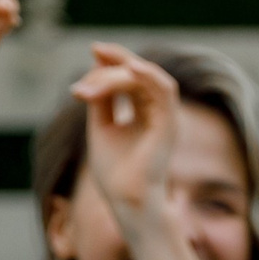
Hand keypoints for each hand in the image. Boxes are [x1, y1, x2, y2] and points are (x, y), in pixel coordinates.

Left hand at [69, 43, 181, 235]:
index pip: (130, 78)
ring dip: (121, 70)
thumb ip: (101, 99)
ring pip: (147, 77)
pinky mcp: (169, 125)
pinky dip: (149, 75)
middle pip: (138, 73)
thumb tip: (95, 68)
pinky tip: (130, 67)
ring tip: (99, 67)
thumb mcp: (101, 126)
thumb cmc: (114, 171)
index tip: (89, 59)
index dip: (110, 64)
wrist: (125, 200)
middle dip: (112, 63)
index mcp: (144, 112)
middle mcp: (158, 112)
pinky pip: (165, 91)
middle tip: (89, 67)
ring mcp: (165, 117)